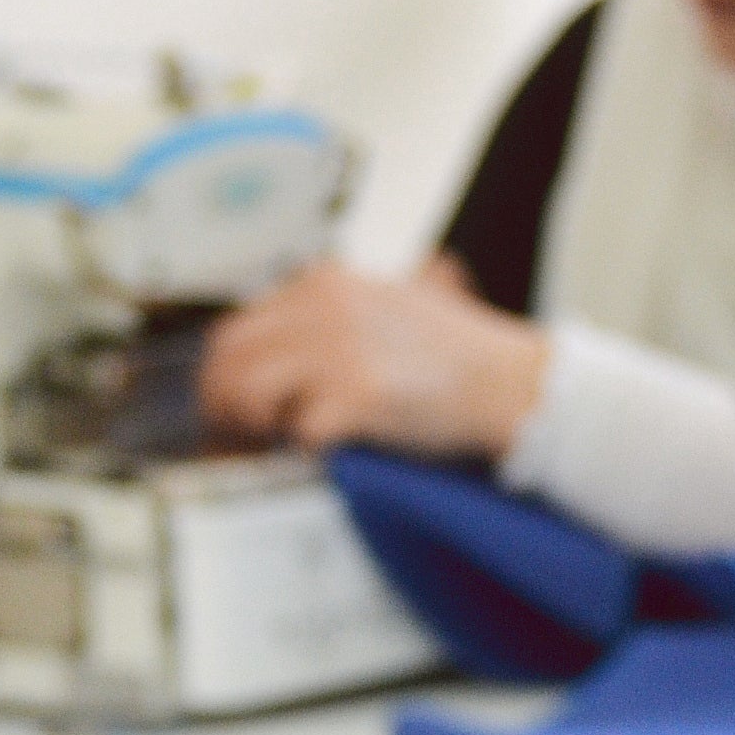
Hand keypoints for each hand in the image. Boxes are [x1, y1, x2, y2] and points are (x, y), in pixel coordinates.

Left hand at [198, 258, 549, 458]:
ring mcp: (338, 351)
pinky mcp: (357, 397)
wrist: (511, 382)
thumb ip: (332, 315)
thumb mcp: (387, 304)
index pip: (237, 328)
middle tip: (239, 437)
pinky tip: (328, 451)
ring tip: (278, 445)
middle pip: (228, 359)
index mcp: (324, 284)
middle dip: (223, 404)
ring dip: (255, 428)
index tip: (233, 407)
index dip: (226, 376)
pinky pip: (298, 432)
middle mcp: (323, 309)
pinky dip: (307, 450)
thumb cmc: (458, 357)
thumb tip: (278, 357)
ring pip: (247, 393)